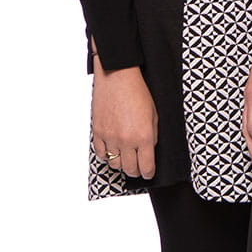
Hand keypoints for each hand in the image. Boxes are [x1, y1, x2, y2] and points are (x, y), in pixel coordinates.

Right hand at [91, 59, 157, 178]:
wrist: (118, 77)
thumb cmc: (139, 92)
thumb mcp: (154, 114)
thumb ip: (153, 135)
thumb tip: (149, 150)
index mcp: (144, 136)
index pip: (146, 166)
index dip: (149, 173)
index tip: (149, 174)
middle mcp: (126, 140)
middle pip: (130, 169)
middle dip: (136, 171)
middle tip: (139, 168)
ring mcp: (110, 138)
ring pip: (114, 164)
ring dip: (121, 164)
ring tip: (126, 159)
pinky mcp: (97, 133)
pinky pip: (100, 154)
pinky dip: (107, 156)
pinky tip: (113, 151)